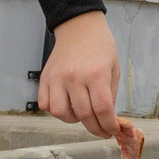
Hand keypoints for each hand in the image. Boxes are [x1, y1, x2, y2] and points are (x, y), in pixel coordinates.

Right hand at [39, 12, 120, 138]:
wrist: (79, 27)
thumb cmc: (100, 47)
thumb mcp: (114, 69)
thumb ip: (110, 95)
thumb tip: (107, 118)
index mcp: (96, 74)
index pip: (103, 110)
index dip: (108, 126)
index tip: (112, 132)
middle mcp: (75, 77)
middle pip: (83, 115)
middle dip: (95, 128)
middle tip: (101, 130)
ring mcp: (57, 78)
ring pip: (60, 113)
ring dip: (73, 120)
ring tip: (82, 114)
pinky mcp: (44, 78)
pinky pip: (45, 104)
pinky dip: (55, 110)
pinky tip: (66, 104)